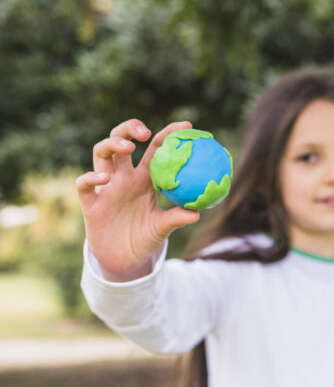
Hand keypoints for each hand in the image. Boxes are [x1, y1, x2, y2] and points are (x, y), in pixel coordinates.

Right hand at [76, 119, 199, 280]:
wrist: (124, 261)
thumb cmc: (146, 238)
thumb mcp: (163, 228)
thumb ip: (177, 218)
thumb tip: (197, 213)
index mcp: (145, 178)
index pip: (155, 148)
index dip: (168, 133)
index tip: (186, 126)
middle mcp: (124, 177)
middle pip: (121, 140)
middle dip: (130, 128)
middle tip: (145, 133)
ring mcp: (106, 187)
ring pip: (101, 153)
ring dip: (112, 144)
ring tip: (128, 148)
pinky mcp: (91, 203)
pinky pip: (83, 184)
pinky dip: (91, 177)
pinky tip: (104, 179)